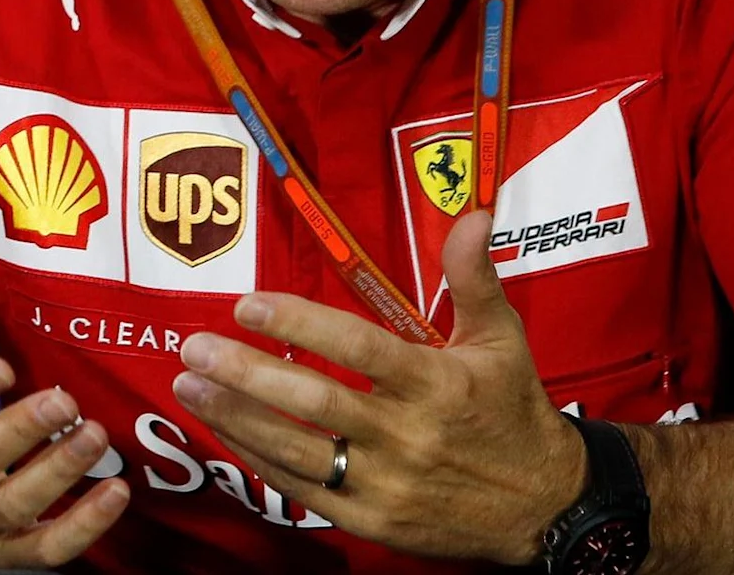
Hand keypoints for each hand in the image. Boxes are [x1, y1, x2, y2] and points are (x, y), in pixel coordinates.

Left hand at [173, 209, 586, 563]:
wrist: (544, 506)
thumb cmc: (514, 411)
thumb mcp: (503, 340)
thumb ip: (474, 277)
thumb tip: (471, 214)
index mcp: (437, 384)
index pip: (358, 348)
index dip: (298, 323)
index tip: (247, 304)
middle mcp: (409, 435)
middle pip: (315, 401)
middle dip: (247, 373)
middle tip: (195, 348)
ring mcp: (388, 483)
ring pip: (299, 450)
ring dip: (237, 417)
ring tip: (189, 386)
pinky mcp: (374, 520)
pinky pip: (304, 489)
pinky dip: (260, 459)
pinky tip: (226, 429)